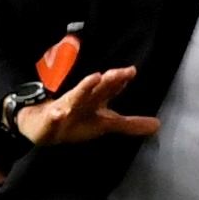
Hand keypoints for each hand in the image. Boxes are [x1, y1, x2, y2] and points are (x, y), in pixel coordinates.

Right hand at [14, 67, 158, 146]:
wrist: (40, 127)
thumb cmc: (76, 122)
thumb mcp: (105, 125)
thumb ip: (130, 124)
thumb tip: (158, 125)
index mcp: (95, 101)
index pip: (109, 88)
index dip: (120, 80)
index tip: (131, 71)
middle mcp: (82, 101)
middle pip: (96, 88)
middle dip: (108, 80)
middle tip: (120, 72)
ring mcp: (65, 109)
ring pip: (75, 97)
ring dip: (84, 88)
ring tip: (94, 78)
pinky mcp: (50, 121)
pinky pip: (52, 119)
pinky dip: (55, 116)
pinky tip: (58, 114)